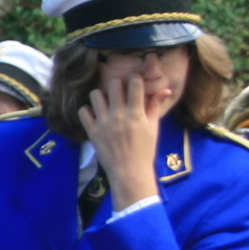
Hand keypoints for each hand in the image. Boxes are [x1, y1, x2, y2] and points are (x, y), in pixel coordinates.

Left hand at [78, 70, 160, 207]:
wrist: (129, 171)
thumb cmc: (144, 150)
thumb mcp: (153, 127)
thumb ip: (155, 106)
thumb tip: (165, 89)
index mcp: (136, 113)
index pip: (134, 83)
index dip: (134, 78)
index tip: (134, 82)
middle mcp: (119, 114)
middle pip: (113, 84)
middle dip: (117, 84)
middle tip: (119, 92)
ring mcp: (103, 122)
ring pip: (95, 94)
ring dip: (101, 95)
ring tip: (106, 103)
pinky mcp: (92, 131)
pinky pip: (83, 111)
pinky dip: (88, 110)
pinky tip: (95, 115)